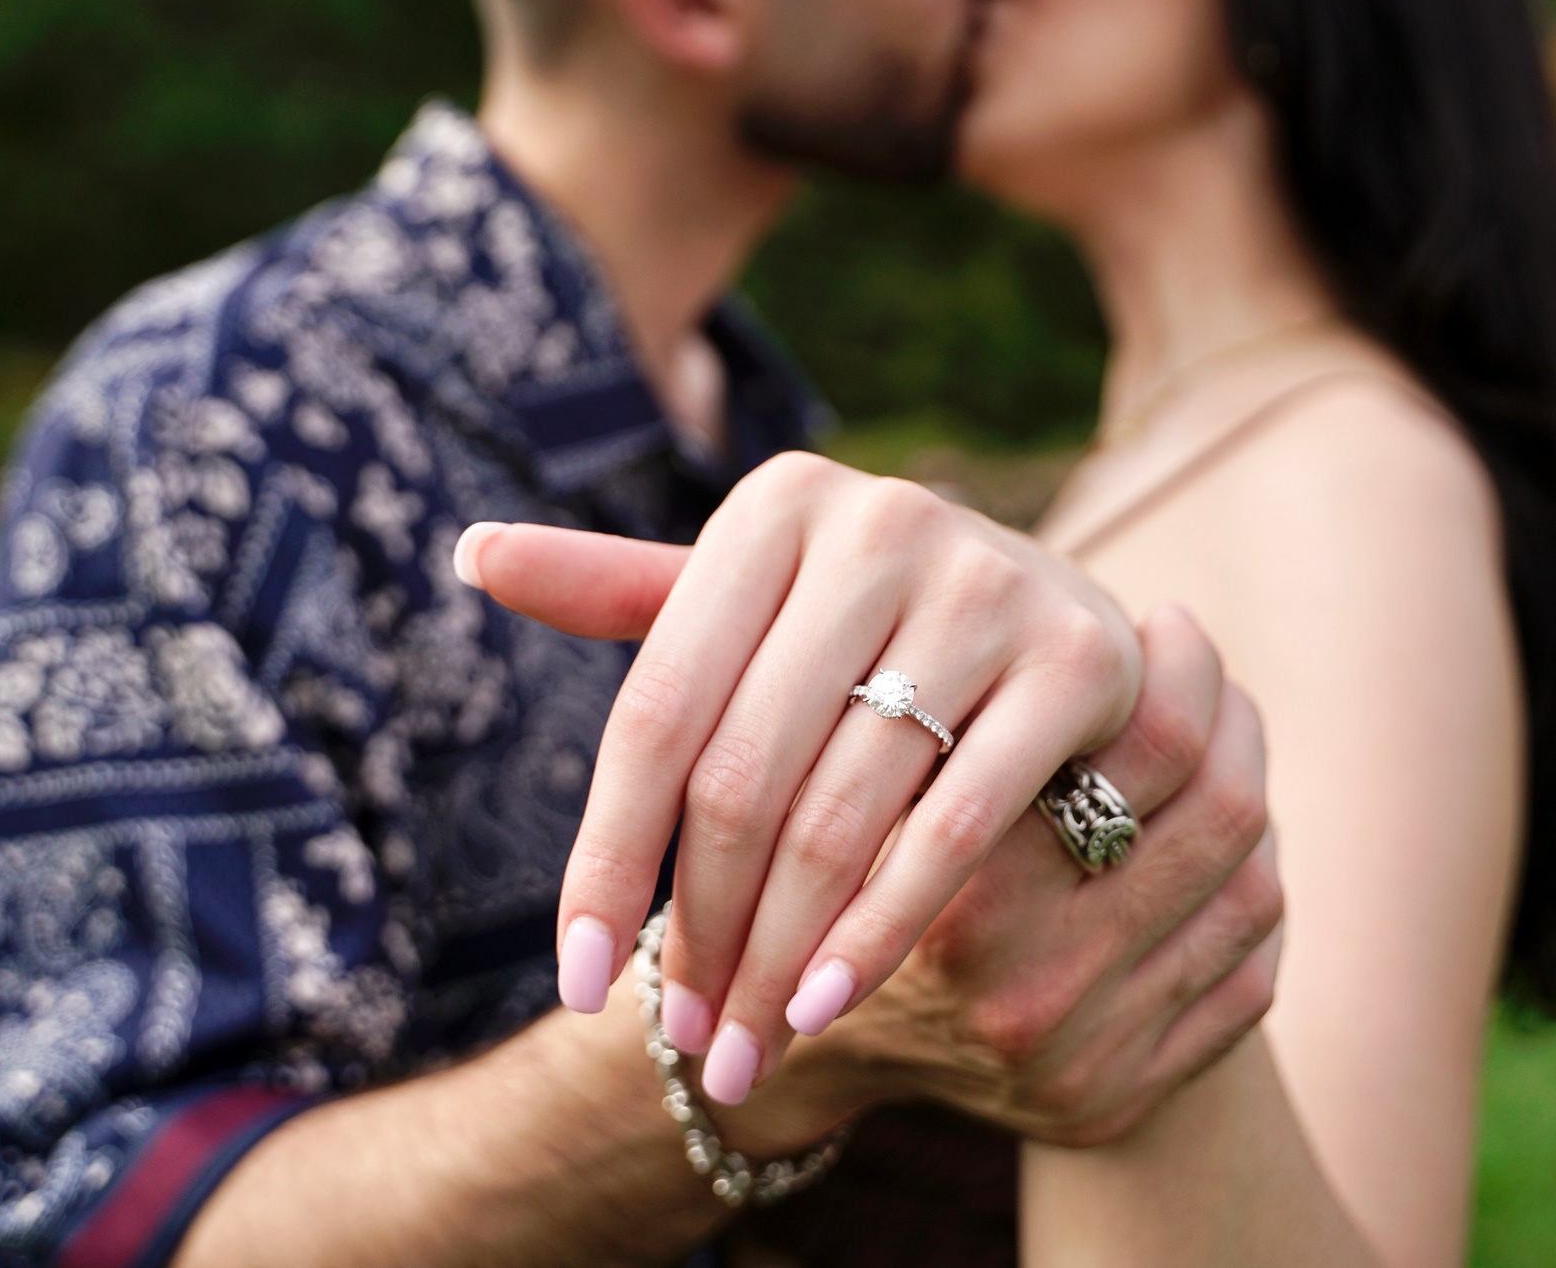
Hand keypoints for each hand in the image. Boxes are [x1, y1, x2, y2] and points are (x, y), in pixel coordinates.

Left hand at [454, 453, 1141, 1105]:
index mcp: (778, 505)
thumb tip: (475, 553)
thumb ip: (627, 592)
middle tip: (678, 1040)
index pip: (659, 711)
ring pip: (842, 812)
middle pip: (744, 773)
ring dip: (778, 955)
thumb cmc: (867, 628)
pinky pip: (953, 827)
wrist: (1060, 619)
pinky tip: (826, 1005)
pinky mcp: (1079, 660)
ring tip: (740, 1049)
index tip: (574, 983)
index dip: (606, 856)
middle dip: (700, 928)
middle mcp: (885, 521)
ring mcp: (989, 584)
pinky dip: (881, 930)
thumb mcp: (752, 603)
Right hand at [819, 602, 1282, 1144]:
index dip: (1176, 676)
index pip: (1150, 757)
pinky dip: (1243, 887)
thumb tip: (1023, 605)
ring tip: (1217, 728)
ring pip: (1246, 886)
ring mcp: (1090, 1057)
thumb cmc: (831, 868)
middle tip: (1196, 660)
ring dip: (1242, 792)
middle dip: (1226, 722)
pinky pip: (1247, 972)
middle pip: (1218, 815)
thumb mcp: (857, 787)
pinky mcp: (1127, 1098)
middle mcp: (1034, 994)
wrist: (808, 1056)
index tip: (1163, 624)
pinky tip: (1212, 828)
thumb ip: (915, 716)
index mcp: (969, 909)